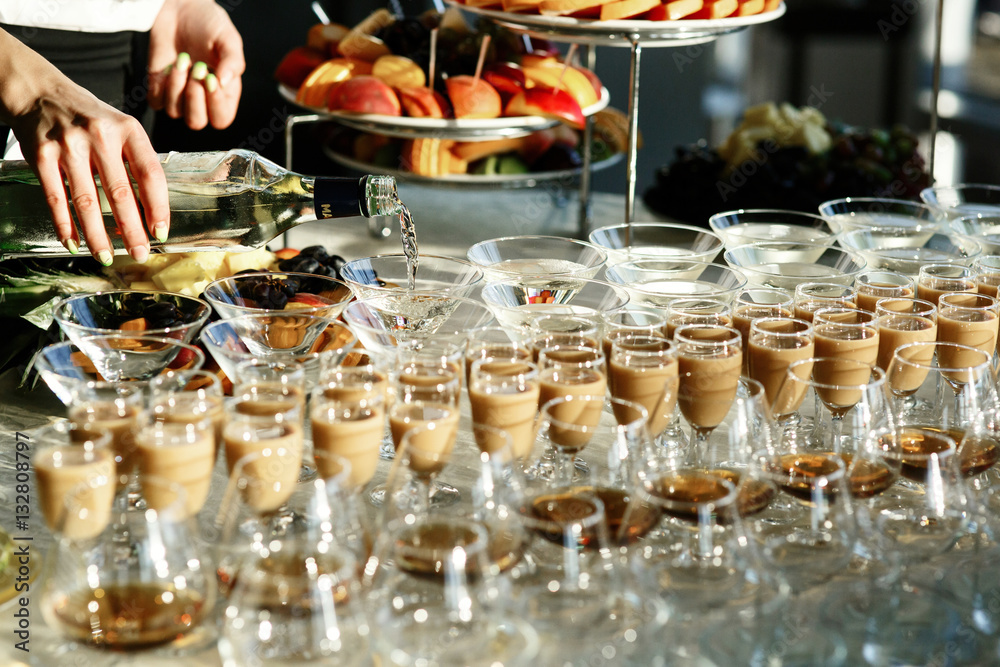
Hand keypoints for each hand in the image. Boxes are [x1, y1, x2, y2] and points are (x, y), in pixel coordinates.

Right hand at [0, 31, 166, 263]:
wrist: (39, 92)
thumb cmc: (88, 116)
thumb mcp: (120, 127)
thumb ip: (135, 161)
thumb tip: (150, 210)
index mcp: (128, 129)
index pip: (150, 174)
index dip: (158, 207)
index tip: (161, 232)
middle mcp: (100, 135)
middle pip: (120, 193)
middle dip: (132, 230)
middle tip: (140, 253)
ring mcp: (69, 145)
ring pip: (86, 201)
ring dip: (98, 235)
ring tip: (107, 257)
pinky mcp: (41, 155)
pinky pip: (56, 198)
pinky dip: (65, 225)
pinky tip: (74, 243)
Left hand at [148, 0, 244, 129]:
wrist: (180, 8)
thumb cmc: (208, 24)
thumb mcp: (228, 39)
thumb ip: (233, 61)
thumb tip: (224, 82)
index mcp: (224, 94)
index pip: (222, 119)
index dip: (216, 105)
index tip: (210, 78)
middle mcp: (202, 100)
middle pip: (196, 122)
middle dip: (193, 98)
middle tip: (196, 69)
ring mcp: (179, 96)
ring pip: (175, 112)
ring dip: (177, 86)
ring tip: (183, 60)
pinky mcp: (159, 88)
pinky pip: (157, 102)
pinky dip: (161, 86)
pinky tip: (170, 65)